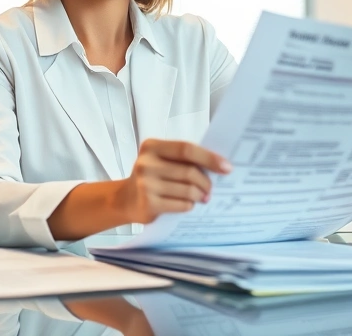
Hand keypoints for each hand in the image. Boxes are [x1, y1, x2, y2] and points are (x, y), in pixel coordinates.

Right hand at [115, 139, 231, 223]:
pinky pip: (181, 204)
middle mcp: (146, 163)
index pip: (186, 149)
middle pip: (189, 171)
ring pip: (187, 190)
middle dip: (206, 182)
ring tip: (202, 197)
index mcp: (152, 146)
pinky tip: (188, 204)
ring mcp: (146, 184)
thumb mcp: (161, 160)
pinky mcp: (148, 203)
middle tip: (211, 188)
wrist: (125, 200)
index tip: (226, 167)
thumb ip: (183, 159)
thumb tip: (218, 165)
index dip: (209, 157)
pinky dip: (190, 205)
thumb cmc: (152, 177)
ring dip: (200, 195)